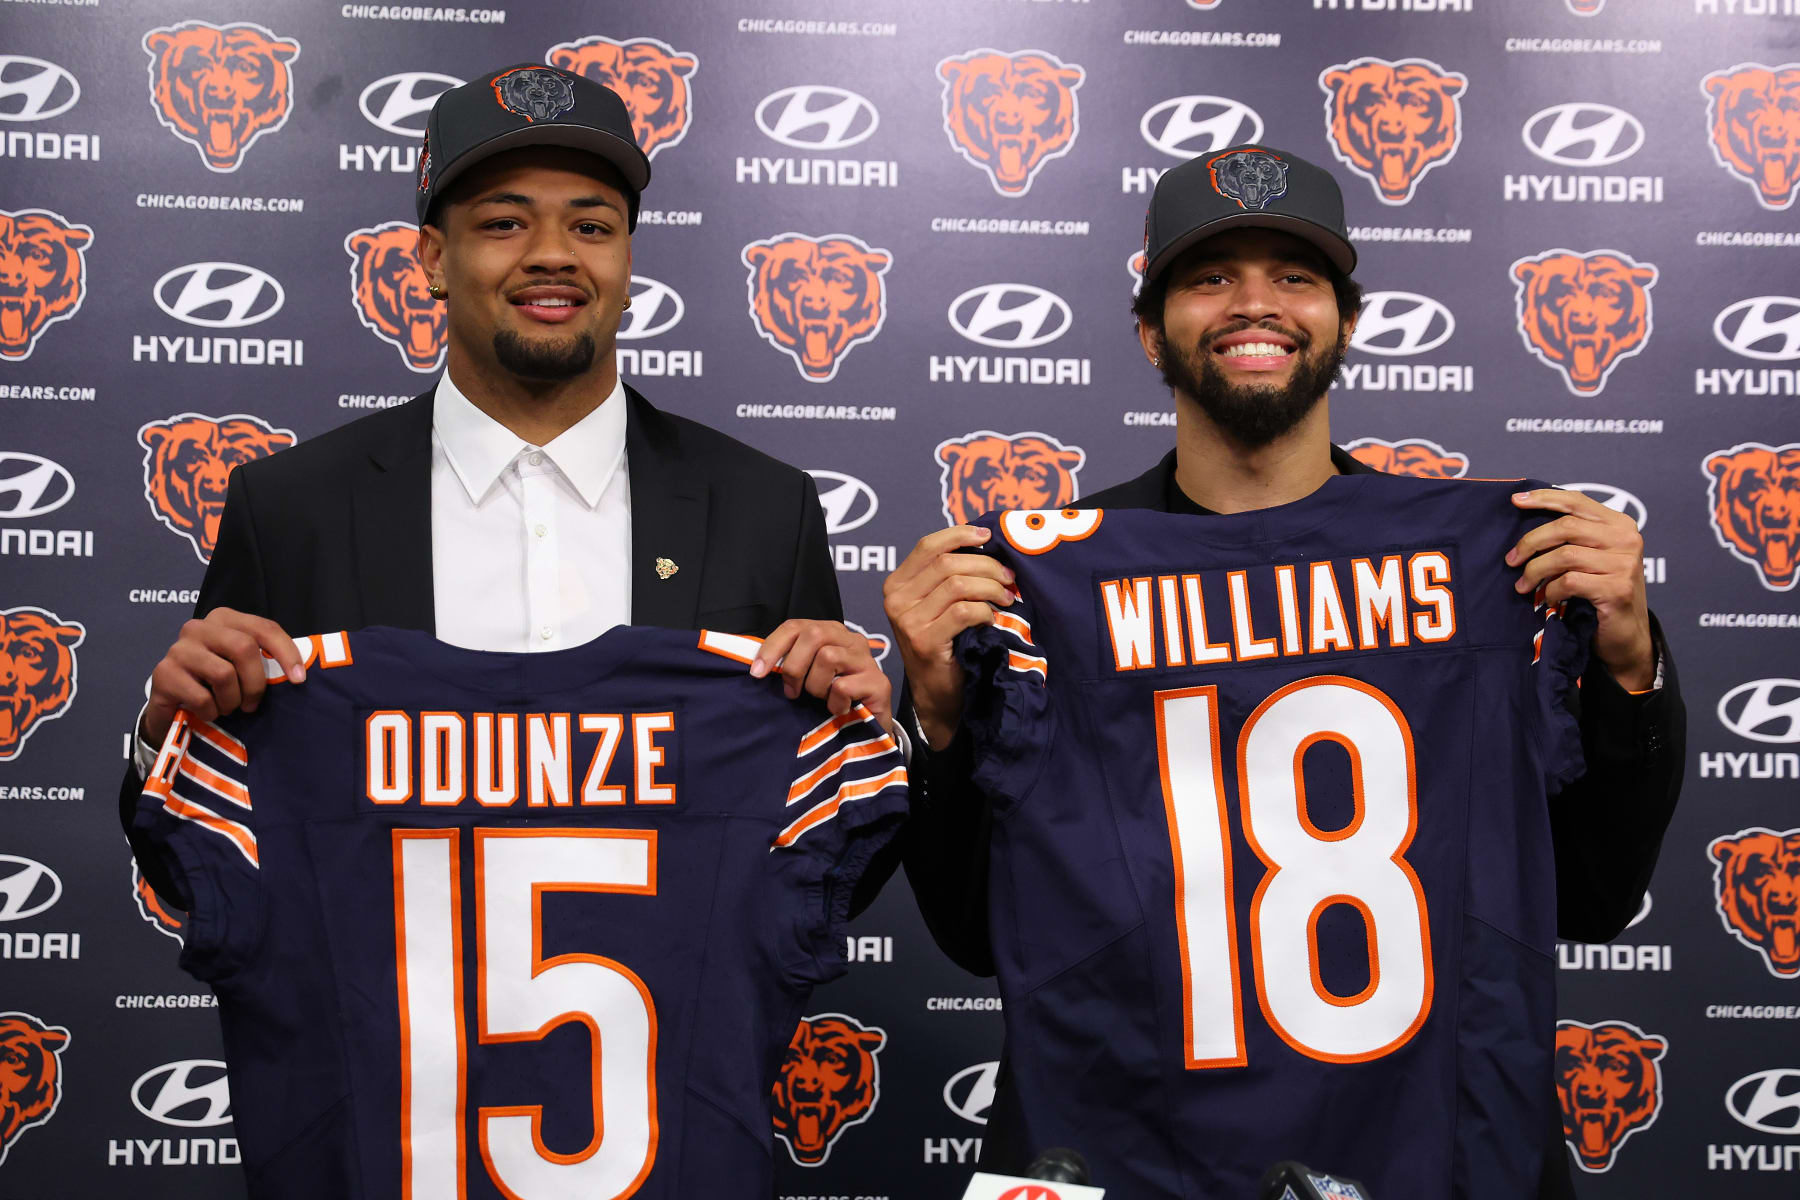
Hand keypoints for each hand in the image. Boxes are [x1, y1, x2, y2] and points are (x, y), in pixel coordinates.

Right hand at [143, 608, 304, 744]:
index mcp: (223, 618)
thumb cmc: (215, 685)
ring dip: (231, 701)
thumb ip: (262, 660)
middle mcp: (198, 627)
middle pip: (244, 648)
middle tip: (252, 704)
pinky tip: (206, 712)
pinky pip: (202, 698)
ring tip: (226, 707)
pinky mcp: (164, 673)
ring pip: (223, 674)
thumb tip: (296, 672)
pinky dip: (211, 712)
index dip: (286, 652)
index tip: (299, 679)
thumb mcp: (241, 667)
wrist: (174, 707)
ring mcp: (178, 649)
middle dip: (255, 683)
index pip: (264, 628)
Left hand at [751, 619, 893, 733]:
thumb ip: (790, 663)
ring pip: (828, 656)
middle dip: (794, 666)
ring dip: (816, 686)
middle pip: (813, 635)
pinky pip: (843, 686)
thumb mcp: (808, 677)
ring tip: (821, 699)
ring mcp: (867, 660)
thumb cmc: (832, 700)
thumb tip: (758, 666)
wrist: (867, 730)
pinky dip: (833, 703)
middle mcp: (852, 640)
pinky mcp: (879, 682)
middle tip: (792, 692)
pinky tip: (839, 710)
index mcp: (831, 633)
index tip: (757, 672)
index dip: (772, 647)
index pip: (795, 626)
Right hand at [881, 525, 1014, 749]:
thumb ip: (947, 575)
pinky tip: (992, 620)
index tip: (988, 537)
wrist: (937, 692)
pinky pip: (964, 611)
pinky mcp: (924, 641)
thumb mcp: (936, 604)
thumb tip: (984, 542)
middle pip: (948, 563)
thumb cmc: (944, 643)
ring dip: (991, 588)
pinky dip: (985, 611)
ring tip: (1007, 598)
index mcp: (896, 584)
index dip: (960, 534)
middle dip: (986, 565)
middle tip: (1009, 578)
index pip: (928, 546)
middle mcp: (896, 599)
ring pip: (958, 584)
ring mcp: (907, 621)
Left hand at [1508, 489, 1654, 690]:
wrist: (1626, 634)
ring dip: (1535, 571)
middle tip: (1511, 561)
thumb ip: (1572, 536)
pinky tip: (1548, 599)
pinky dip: (1550, 591)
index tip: (1515, 501)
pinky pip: (1569, 582)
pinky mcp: (1617, 589)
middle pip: (1565, 527)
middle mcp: (1626, 538)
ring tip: (1524, 585)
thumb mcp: (1591, 557)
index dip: (1544, 498)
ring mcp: (1625, 564)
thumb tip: (1525, 518)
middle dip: (1530, 542)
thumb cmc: (1601, 591)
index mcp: (1619, 524)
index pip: (1577, 501)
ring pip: (1564, 556)